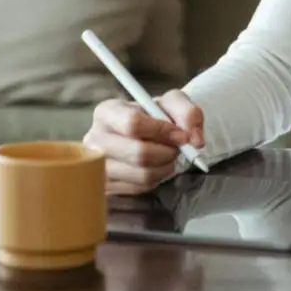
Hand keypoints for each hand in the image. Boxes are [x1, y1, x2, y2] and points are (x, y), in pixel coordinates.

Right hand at [83, 90, 204, 194]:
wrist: (148, 133)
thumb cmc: (156, 115)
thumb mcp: (174, 102)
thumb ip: (189, 113)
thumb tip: (194, 140)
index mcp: (107, 112)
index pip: (133, 124)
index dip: (162, 131)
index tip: (181, 135)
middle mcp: (95, 139)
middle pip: (138, 153)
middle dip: (167, 152)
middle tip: (177, 148)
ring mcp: (97, 166)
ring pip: (141, 174)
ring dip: (164, 167)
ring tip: (167, 156)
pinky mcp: (106, 186)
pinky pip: (139, 188)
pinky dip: (156, 179)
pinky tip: (155, 166)